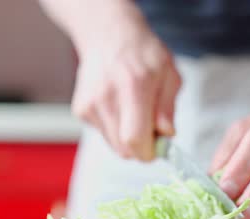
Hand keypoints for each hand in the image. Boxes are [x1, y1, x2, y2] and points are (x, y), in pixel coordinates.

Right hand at [71, 21, 180, 160]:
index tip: (158, 147)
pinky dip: (114, 127)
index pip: (134, 139)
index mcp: (133, 87)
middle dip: (140, 147)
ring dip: (126, 137)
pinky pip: (103, 133)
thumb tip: (166, 134)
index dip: (148, 152)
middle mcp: (107, 97)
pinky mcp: (81, 110)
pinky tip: (118, 105)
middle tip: (150, 130)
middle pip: (123, 149)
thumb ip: (167, 108)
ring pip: (113, 144)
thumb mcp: (168, 74)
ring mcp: (90, 104)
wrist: (108, 34)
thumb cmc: (142, 53)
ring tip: (133, 111)